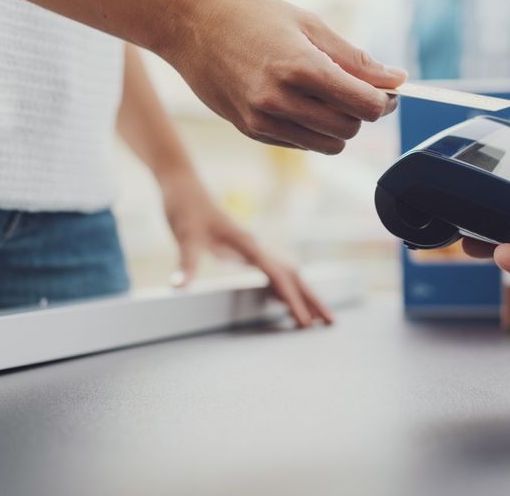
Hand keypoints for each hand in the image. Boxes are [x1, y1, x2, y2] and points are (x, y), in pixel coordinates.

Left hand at [160, 171, 332, 327]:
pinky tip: (286, 301)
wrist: (184, 187)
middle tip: (331, 322)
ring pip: (288, 274)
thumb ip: (186, 263)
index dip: (293, 301)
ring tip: (317, 317)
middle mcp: (256, 246)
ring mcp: (253, 247)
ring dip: (303, 294)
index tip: (305, 323)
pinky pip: (273, 272)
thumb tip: (178, 287)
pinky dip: (285, 288)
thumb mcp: (185, 236)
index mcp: (248, 243)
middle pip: (295, 276)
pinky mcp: (245, 250)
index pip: (279, 277)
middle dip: (313, 300)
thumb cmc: (185, 209)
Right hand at [162, 0, 406, 153]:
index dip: (385, 101)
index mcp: (301, 68)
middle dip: (362, 113)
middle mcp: (281, 100)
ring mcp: (263, 120)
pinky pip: (302, 143)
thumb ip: (355, 58)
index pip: (365, 105)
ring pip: (328, 144)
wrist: (188, 23)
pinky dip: (312, 129)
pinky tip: (299, 100)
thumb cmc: (251, 14)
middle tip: (359, 89)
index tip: (387, 91)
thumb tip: (397, 79)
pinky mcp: (251, 131)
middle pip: (350, 129)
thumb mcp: (309, 24)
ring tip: (328, 95)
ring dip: (339, 125)